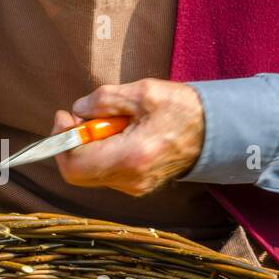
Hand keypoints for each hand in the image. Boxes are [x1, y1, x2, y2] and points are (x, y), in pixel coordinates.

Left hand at [52, 79, 204, 195]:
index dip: (61, 140)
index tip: (66, 116)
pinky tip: (117, 134)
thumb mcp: (143, 92)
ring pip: (90, 173)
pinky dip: (101, 153)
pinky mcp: (137, 185)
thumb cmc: (184, 110)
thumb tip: (78, 109)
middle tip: (82, 118)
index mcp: (131, 157)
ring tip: (108, 123)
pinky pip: (105, 173)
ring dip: (88, 147)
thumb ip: (104, 99)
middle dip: (71, 144)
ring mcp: (134, 186)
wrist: (216, 132)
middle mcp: (130, 179)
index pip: (75, 164)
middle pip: (77, 173)